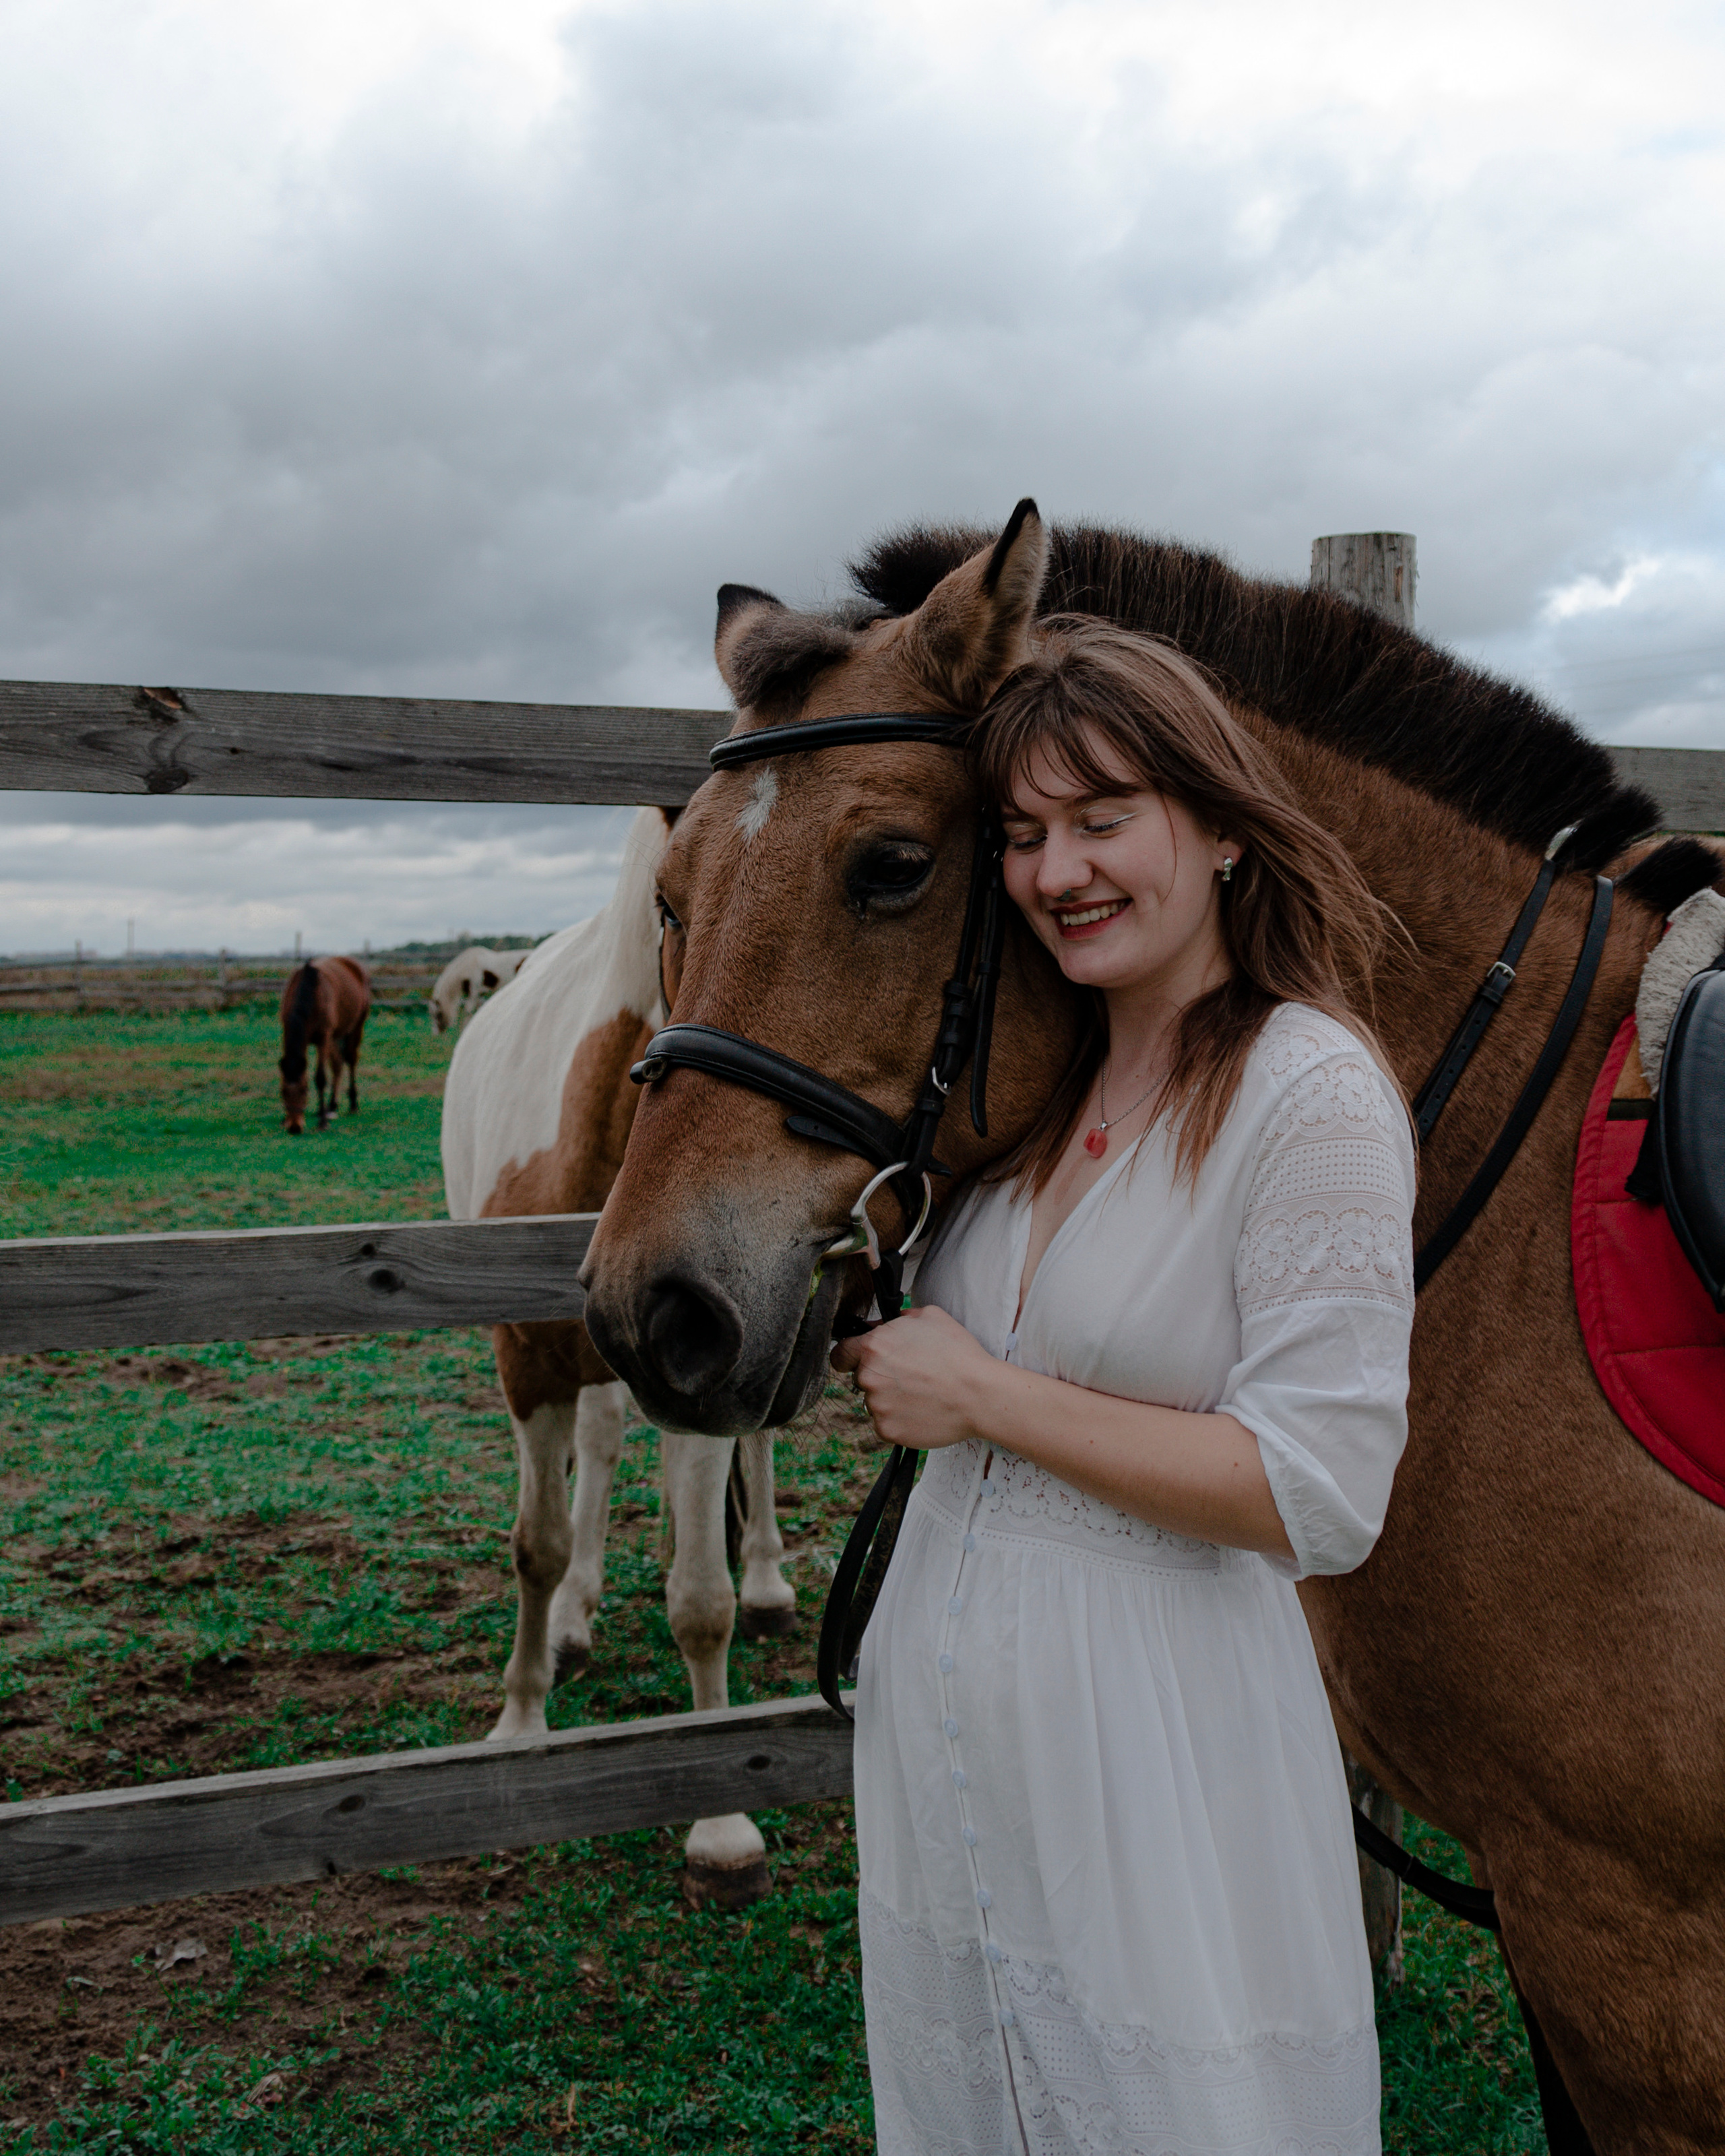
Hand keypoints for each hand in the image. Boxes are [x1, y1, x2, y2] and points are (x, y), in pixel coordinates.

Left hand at [829, 1304, 1000, 1451]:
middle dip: (879, 1377)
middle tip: (910, 1377)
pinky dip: (900, 1420)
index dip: (849, 1357)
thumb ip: (899, 1319)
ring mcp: (877, 1406)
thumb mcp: (930, 1317)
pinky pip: (886, 1423)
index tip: (856, 1362)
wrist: (978, 1395)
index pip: (840, 1354)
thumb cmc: (958, 1355)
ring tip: (922, 1395)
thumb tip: (886, 1325)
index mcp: (873, 1347)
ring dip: (891, 1399)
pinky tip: (922, 1411)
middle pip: (861, 1378)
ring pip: (875, 1402)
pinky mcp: (887, 1430)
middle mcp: (869, 1377)